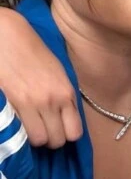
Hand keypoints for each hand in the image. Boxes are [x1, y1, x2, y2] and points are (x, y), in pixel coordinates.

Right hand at [0, 7, 81, 147]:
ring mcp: (31, 104)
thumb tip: (65, 117)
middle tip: (45, 129)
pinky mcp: (11, 105)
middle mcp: (52, 101)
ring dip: (35, 137)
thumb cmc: (34, 52)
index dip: (67, 134)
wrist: (8, 37)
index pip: (75, 132)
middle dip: (52, 139)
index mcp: (66, 92)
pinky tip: (19, 123)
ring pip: (39, 140)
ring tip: (31, 127)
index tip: (61, 129)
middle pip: (57, 140)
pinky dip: (20, 132)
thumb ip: (63, 96)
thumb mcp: (57, 73)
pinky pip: (20, 131)